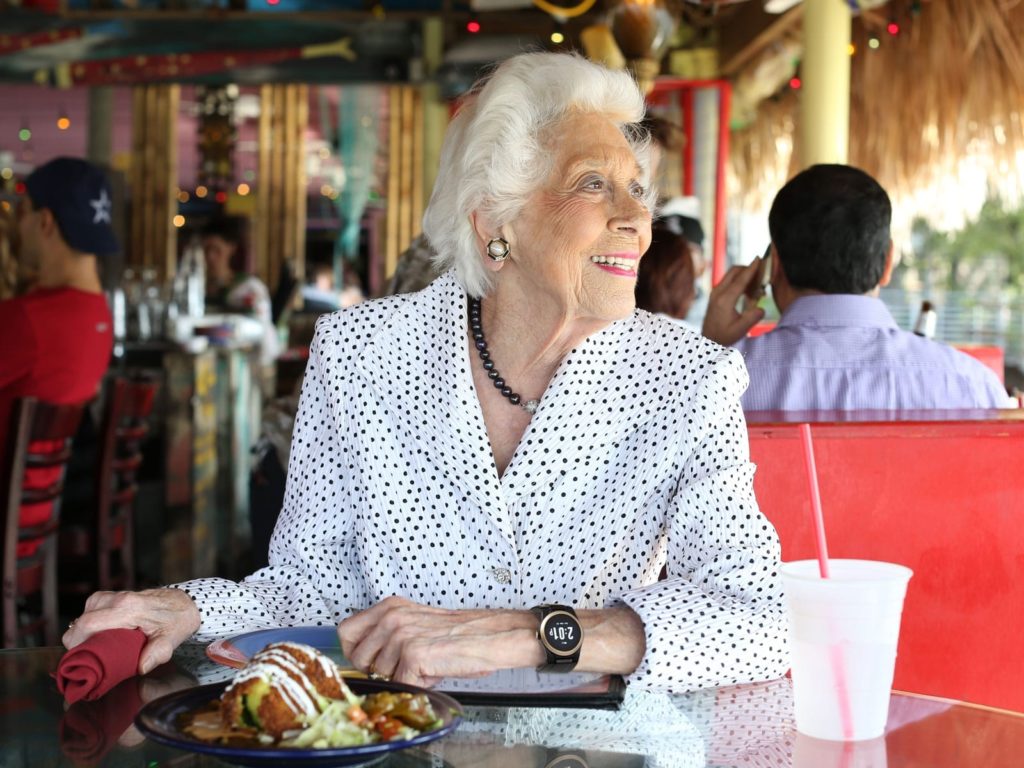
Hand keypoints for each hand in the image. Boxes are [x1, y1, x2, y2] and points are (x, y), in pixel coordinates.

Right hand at [62, 588, 200, 674]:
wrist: (185, 603)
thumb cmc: (177, 621)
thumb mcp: (171, 640)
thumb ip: (157, 653)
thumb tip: (141, 668)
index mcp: (128, 608)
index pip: (88, 624)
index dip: (77, 643)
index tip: (81, 659)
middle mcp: (118, 598)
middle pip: (80, 621)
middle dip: (77, 641)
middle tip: (90, 657)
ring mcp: (115, 595)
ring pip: (83, 614)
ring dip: (85, 632)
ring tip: (98, 646)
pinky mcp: (114, 596)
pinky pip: (92, 609)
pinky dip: (91, 622)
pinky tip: (102, 634)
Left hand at [338, 596, 540, 687]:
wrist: (488, 637)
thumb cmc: (457, 634)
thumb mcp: (414, 622)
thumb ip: (386, 633)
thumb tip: (362, 657)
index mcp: (389, 607)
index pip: (345, 631)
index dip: (355, 651)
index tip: (371, 659)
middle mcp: (391, 617)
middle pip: (358, 658)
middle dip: (379, 670)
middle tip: (405, 664)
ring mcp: (400, 635)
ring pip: (380, 675)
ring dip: (403, 677)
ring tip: (425, 664)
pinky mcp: (412, 654)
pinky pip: (401, 684)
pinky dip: (417, 685)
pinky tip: (433, 671)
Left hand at [701, 260, 766, 345]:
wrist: (708, 340)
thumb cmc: (724, 337)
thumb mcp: (740, 330)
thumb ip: (752, 318)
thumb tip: (762, 308)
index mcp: (724, 300)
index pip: (740, 279)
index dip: (751, 269)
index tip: (759, 258)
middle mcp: (718, 293)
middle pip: (734, 271)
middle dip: (748, 269)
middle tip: (762, 275)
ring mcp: (715, 292)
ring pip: (732, 275)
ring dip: (745, 276)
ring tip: (757, 291)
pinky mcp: (715, 295)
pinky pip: (729, 282)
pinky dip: (740, 282)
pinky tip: (749, 294)